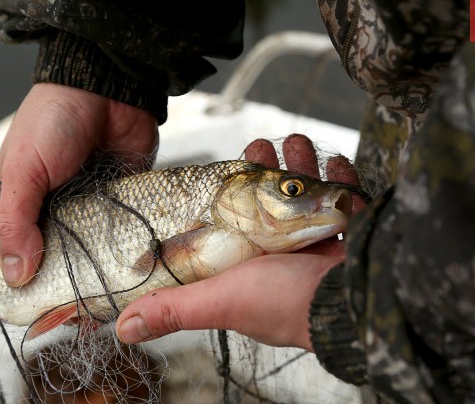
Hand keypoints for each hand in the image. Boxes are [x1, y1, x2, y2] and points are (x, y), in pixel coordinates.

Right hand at [0, 83, 157, 285]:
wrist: (108, 92)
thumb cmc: (55, 122)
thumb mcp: (24, 171)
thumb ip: (17, 222)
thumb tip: (16, 273)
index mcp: (24, 200)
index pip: (20, 247)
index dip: (25, 274)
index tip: (35, 306)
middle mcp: (58, 206)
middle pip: (60, 251)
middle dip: (68, 275)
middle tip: (79, 305)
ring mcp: (93, 203)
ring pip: (95, 244)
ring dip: (101, 262)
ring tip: (108, 291)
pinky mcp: (124, 198)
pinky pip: (125, 228)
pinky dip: (128, 243)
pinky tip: (134, 266)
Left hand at [116, 134, 363, 349]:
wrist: (349, 300)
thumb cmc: (282, 302)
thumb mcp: (218, 299)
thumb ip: (173, 307)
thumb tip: (122, 328)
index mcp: (254, 265)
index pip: (239, 221)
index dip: (235, 192)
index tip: (234, 165)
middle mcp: (288, 255)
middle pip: (277, 202)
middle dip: (272, 170)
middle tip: (264, 146)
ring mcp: (322, 243)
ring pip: (312, 196)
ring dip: (306, 167)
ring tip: (300, 145)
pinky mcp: (352, 235)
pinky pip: (347, 201)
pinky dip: (343, 180)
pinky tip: (336, 164)